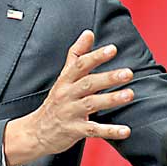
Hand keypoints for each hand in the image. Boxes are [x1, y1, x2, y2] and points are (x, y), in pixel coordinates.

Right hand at [3, 30, 133, 165]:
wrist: (36, 132)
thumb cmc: (55, 102)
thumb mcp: (63, 77)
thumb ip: (77, 55)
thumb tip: (89, 33)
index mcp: (65, 80)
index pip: (80, 65)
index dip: (96, 56)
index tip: (112, 49)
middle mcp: (67, 95)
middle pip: (87, 83)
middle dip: (108, 77)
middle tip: (128, 73)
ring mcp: (70, 113)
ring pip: (91, 104)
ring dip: (111, 99)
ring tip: (130, 94)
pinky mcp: (74, 130)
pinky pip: (93, 130)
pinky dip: (109, 130)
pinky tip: (125, 130)